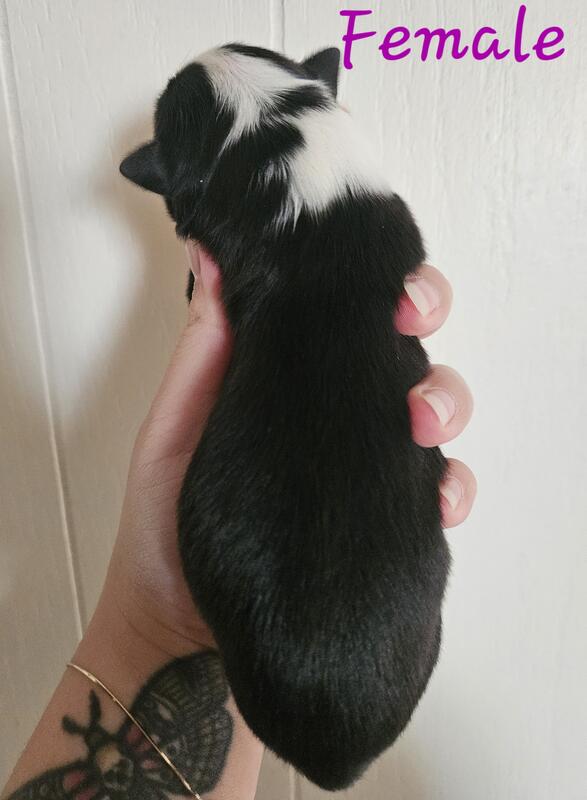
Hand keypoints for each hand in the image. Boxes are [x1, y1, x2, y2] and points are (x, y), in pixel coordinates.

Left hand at [98, 245, 475, 656]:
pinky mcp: (382, 524)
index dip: (377, 286)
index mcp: (290, 382)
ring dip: (444, 401)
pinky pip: (437, 496)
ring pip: (433, 415)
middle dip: (422, 321)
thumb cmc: (163, 524)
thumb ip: (204, 347)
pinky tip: (437, 495)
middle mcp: (334, 417)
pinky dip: (451, 489)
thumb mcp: (174, 424)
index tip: (384, 280)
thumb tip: (210, 252)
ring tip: (420, 418)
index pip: (347, 317)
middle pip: (401, 349)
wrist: (174, 627)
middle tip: (410, 321)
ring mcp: (361, 470)